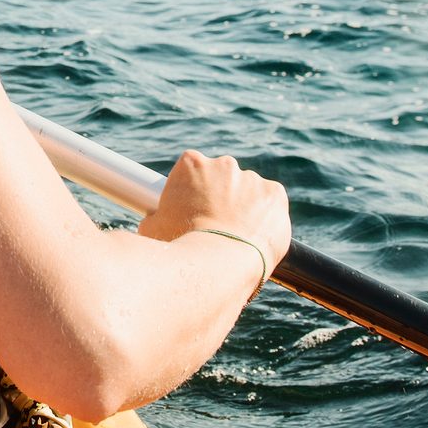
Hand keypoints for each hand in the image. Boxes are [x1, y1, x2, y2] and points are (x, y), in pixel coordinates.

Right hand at [138, 150, 291, 278]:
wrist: (217, 264)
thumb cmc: (180, 246)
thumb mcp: (153, 228)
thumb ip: (156, 216)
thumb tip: (152, 222)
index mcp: (190, 164)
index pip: (191, 170)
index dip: (191, 191)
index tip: (191, 210)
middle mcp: (223, 164)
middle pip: (222, 177)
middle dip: (219, 197)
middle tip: (213, 225)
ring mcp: (252, 178)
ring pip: (248, 190)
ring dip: (243, 207)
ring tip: (236, 237)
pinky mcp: (275, 194)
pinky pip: (271, 202)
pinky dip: (267, 215)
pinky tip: (256, 235)